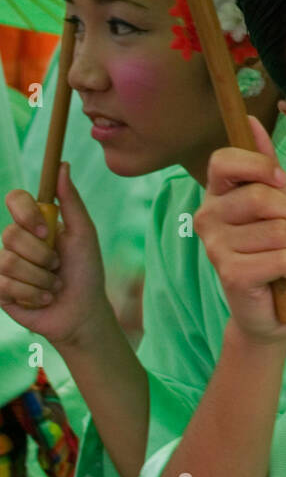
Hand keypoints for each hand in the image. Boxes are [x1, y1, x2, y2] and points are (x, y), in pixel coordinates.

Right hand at [0, 164, 109, 347]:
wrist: (82, 311)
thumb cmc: (86, 270)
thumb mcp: (84, 234)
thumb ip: (71, 201)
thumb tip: (63, 166)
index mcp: (36, 222)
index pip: (15, 200)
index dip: (25, 213)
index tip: (46, 230)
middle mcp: (17, 241)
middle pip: (10, 233)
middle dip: (41, 254)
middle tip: (58, 265)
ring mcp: (5, 265)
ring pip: (7, 261)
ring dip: (39, 278)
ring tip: (53, 286)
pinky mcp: (0, 290)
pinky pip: (3, 284)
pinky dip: (31, 294)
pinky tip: (43, 299)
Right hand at [195, 116, 285, 343]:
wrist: (270, 308)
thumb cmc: (272, 250)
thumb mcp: (275, 202)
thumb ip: (264, 163)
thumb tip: (251, 120)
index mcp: (216, 194)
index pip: (225, 160)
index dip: (260, 166)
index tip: (280, 182)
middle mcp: (207, 217)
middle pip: (264, 197)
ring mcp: (215, 247)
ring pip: (280, 230)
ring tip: (284, 259)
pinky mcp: (231, 274)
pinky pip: (283, 257)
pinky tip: (284, 278)